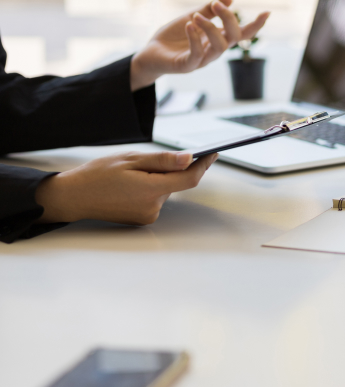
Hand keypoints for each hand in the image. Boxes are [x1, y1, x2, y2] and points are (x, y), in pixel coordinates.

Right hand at [35, 151, 218, 224]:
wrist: (74, 197)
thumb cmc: (98, 175)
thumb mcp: (130, 159)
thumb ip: (163, 160)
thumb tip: (189, 158)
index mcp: (151, 188)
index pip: (189, 178)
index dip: (204, 165)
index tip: (213, 152)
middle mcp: (153, 206)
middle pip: (176, 183)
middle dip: (168, 169)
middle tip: (145, 161)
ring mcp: (149, 215)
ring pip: (165, 191)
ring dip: (156, 180)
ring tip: (130, 176)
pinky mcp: (144, 219)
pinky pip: (155, 199)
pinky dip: (149, 189)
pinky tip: (129, 187)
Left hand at [130, 0, 269, 90]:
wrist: (151, 53)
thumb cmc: (173, 37)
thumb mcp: (192, 18)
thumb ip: (209, 10)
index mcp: (218, 39)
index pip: (242, 34)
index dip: (256, 25)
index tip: (267, 12)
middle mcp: (214, 51)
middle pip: (234, 38)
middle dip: (229, 19)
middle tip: (216, 4)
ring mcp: (202, 60)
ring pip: (219, 47)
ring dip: (211, 28)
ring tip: (196, 16)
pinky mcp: (187, 66)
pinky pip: (197, 55)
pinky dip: (195, 38)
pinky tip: (190, 25)